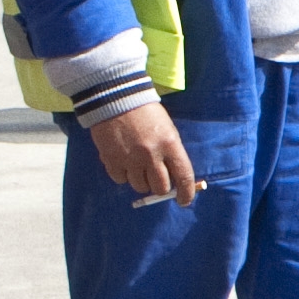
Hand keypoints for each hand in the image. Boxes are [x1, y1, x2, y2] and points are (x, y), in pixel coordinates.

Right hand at [87, 97, 205, 205]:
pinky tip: (124, 161)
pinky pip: (120, 180)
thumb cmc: (146, 113)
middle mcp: (151, 154)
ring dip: (141, 180)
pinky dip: (123, 175)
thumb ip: (171, 154)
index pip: (183, 176)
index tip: (184, 200)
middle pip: (160, 187)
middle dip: (161, 187)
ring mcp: (130, 159)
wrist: (116, 97)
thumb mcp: (167, 130)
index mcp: (170, 144)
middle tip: (158, 179)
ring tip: (138, 165)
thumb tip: (176, 179)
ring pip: (140, 186)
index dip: (186, 193)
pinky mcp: (111, 160)